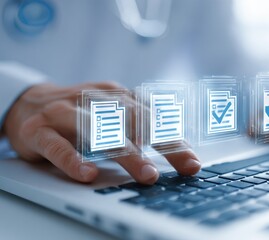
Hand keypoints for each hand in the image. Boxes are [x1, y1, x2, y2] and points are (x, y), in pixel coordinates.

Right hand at [3, 83, 200, 182]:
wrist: (30, 102)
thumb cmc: (81, 113)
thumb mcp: (114, 112)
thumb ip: (141, 124)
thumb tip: (179, 145)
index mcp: (117, 96)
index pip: (153, 117)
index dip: (174, 140)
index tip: (193, 163)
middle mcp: (95, 100)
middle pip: (133, 121)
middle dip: (159, 144)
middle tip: (181, 167)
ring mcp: (66, 112)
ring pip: (99, 131)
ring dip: (127, 152)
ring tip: (146, 174)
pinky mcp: (39, 129)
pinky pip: (58, 146)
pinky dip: (74, 160)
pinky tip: (88, 173)